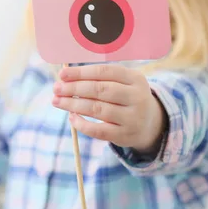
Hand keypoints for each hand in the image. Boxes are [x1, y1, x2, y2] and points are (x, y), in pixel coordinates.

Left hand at [52, 64, 166, 153]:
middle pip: (100, 90)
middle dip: (74, 88)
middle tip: (56, 88)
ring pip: (97, 109)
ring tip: (57, 101)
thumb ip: (100, 78)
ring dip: (73, 105)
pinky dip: (82, 124)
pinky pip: (98, 130)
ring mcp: (132, 118)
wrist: (151, 123)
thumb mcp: (123, 83)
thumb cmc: (127, 97)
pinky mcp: (125, 135)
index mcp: (135, 78)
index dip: (81, 72)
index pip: (104, 72)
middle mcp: (136, 97)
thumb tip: (66, 77)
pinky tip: (71, 117)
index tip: (63, 74)